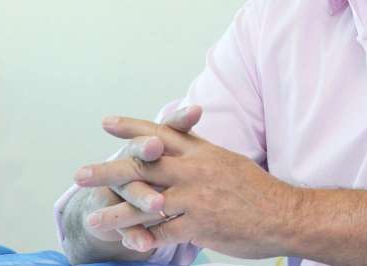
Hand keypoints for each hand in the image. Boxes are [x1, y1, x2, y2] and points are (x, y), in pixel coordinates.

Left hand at [74, 114, 295, 258]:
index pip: (162, 134)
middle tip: (81, 173)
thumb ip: (202, 151)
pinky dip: (143, 239)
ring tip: (93, 218)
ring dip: (116, 212)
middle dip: (110, 170)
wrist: (285, 213)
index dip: (133, 128)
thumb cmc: (259, 189)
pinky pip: (163, 234)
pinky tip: (128, 243)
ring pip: (146, 204)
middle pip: (145, 167)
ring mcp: (197, 199)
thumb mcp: (229, 161)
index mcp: (203, 153)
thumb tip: (184, 137)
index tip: (108, 122)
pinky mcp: (200, 225)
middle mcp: (196, 171)